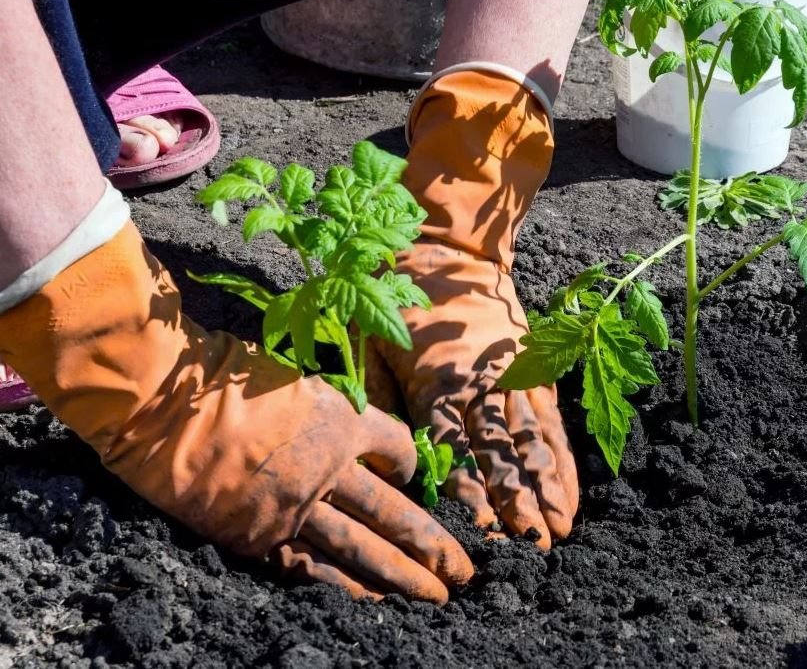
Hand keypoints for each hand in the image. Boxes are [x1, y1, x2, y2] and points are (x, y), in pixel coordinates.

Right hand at [0, 222, 472, 601]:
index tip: (415, 476)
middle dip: (434, 544)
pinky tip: (374, 605)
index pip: (399, 449)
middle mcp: (332, 468)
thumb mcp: (293, 380)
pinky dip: (345, 588)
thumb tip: (345, 430)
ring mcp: (299, 506)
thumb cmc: (223, 377)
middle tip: (465, 571)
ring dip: (405, 577)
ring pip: (365, 548)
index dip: (412, 465)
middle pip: (397, 512)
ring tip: (438, 597)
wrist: (165, 404)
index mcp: (343, 420)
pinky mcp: (262, 535)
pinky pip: (314, 568)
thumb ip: (325, 411)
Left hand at [375, 239, 578, 548]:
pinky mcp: (532, 369)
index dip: (469, 490)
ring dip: (547, 487)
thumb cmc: (398, 299)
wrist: (447, 248)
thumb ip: (375, 399)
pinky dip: (561, 458)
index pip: (452, 447)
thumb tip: (382, 455)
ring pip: (532, 441)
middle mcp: (479, 385)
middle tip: (533, 546)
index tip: (484, 529)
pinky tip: (569, 490)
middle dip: (517, 501)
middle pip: (499, 452)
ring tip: (560, 529)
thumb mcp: (369, 342)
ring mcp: (511, 377)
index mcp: (434, 382)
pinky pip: (549, 420)